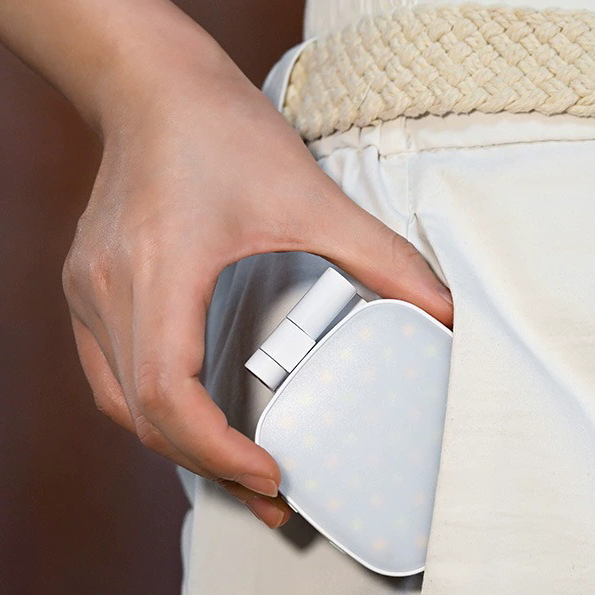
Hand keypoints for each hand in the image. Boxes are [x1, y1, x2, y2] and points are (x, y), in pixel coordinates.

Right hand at [55, 11, 453, 528]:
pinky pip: (109, 371)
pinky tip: (190, 412)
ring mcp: (88, 289)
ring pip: (119, 402)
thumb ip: (379, 256)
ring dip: (177, 441)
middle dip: (207, 463)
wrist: (155, 90)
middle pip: (143, 414)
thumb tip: (434, 310)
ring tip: (232, 461)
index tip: (270, 474)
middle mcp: (108, 287)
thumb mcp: (307, 193)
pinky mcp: (87, 285)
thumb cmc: (218, 131)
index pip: (168, 394)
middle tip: (267, 488)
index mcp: (160, 268)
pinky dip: (151, 406)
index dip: (216, 451)